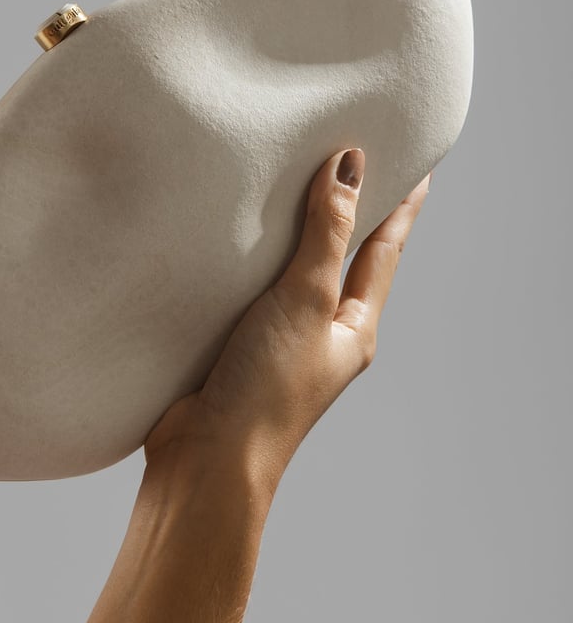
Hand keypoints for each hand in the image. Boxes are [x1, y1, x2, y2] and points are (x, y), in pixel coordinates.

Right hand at [144, 148, 432, 492]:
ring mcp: (277, 340)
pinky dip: (250, 258)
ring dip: (295, 233)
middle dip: (350, 214)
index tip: (417, 167)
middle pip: (343, 258)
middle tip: (355, 164)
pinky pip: (250, 288)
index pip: (384, 250)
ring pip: (293, 272)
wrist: (206, 457)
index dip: (400, 207)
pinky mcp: (234, 343)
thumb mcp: (307, 299)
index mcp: (354, 327)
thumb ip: (327, 231)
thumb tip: (349, 166)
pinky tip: (235, 240)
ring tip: (294, 188)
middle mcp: (321, 333)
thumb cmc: (268, 389)